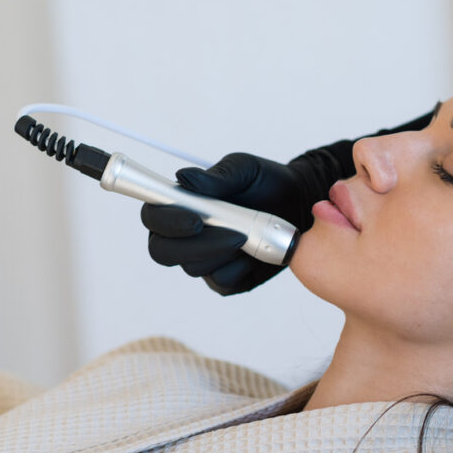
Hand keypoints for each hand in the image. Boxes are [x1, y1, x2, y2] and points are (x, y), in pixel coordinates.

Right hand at [141, 152, 314, 294]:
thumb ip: (217, 176)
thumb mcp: (244, 170)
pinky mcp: (226, 278)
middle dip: (194, 245)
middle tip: (233, 234)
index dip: (165, 221)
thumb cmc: (265, 183)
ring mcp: (204, 259)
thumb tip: (184, 178)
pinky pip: (220, 282)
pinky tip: (254, 254)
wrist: (299, 203)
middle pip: (163, 251)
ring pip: (193, 268)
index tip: (194, 219)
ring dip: (221, 253)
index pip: (153, 218)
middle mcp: (185, 236)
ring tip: (249, 236)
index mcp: (180, 206)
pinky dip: (237, 269)